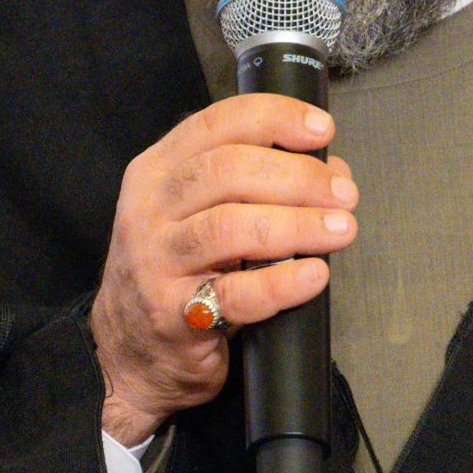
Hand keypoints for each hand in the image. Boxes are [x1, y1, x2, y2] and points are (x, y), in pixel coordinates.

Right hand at [90, 94, 358, 446]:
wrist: (130, 353)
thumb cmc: (176, 275)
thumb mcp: (196, 215)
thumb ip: (253, 186)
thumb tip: (331, 173)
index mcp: (157, 172)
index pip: (216, 124)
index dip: (275, 118)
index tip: (322, 130)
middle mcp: (150, 210)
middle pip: (227, 171)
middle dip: (297, 176)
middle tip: (343, 194)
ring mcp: (156, 262)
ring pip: (229, 227)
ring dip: (296, 224)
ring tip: (339, 230)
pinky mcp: (172, 314)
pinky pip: (234, 294)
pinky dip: (281, 283)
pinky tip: (313, 275)